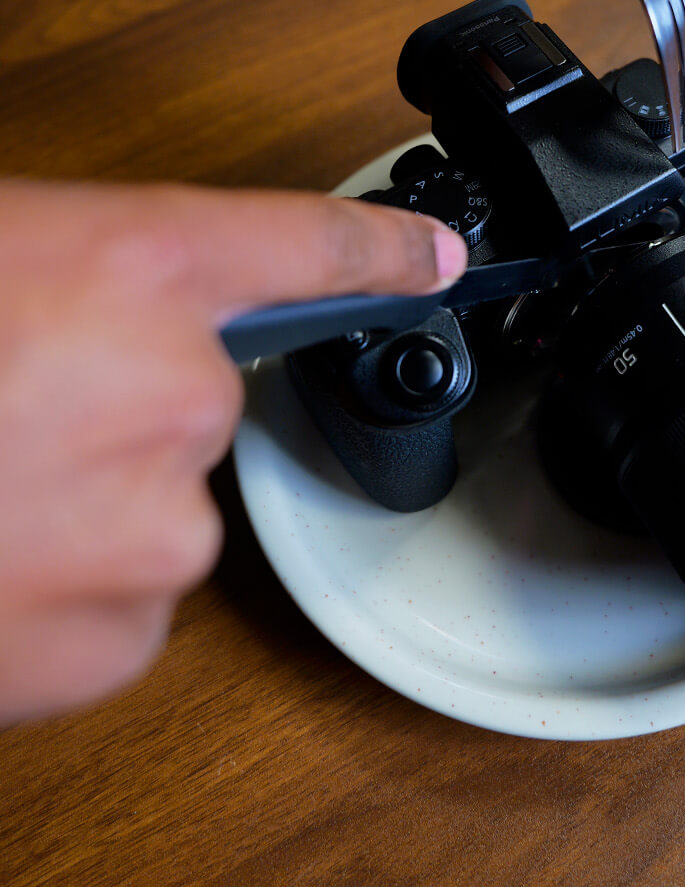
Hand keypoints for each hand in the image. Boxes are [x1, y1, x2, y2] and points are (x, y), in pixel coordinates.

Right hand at [0, 179, 466, 723]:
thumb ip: (50, 281)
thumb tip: (74, 319)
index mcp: (130, 266)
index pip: (300, 244)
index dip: (377, 251)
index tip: (433, 262)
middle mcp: (172, 394)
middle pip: (192, 401)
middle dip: (107, 406)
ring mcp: (155, 527)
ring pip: (148, 509)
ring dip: (76, 505)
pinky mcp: (119, 642)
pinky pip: (118, 600)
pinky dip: (58, 588)